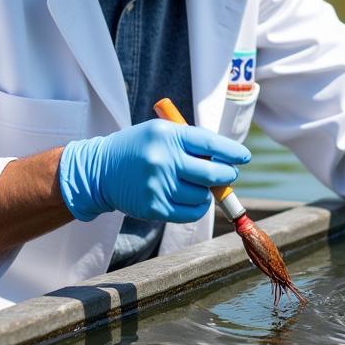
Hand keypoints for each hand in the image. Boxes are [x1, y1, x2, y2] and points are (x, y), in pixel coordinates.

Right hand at [59, 119, 249, 222]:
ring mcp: (158, 185)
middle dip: (227, 174)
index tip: (244, 157)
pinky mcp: (154, 207)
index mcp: (168, 135)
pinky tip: (194, 199)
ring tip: (200, 185)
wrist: (100, 171)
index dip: (232, 152)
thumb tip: (227, 159)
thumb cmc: (139, 148)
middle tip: (229, 173)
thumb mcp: (161, 133)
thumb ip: (191, 142)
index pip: (211, 143)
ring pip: (203, 195)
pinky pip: (191, 212)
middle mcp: (163, 159)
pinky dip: (199, 207)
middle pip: (213, 172)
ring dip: (208, 192)